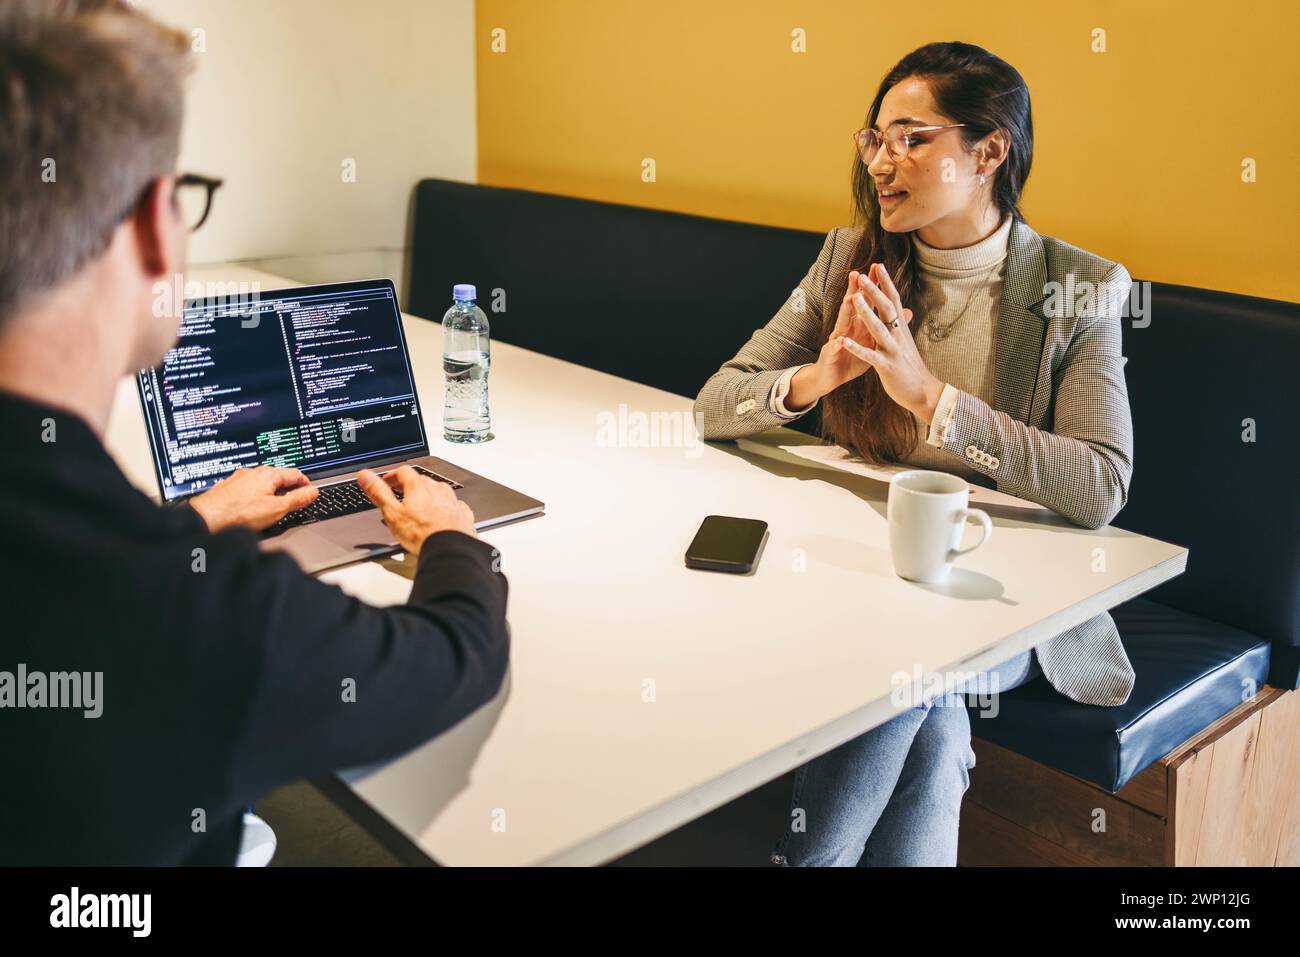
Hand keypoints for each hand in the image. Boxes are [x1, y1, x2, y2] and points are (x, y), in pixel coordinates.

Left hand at [189, 465, 318, 532]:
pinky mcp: (228, 487)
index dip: (306, 484)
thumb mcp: (277, 509)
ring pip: (263, 482)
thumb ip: (298, 499)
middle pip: (279, 477)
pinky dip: (256, 495)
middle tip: (294, 502)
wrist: (206, 518)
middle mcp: (254, 472)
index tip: (310, 493)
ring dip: (271, 492)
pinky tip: (252, 508)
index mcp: (269, 474)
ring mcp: (239, 478)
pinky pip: (248, 488)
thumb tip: (312, 492)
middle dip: (288, 489)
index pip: (296, 474)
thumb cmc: (238, 514)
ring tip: (273, 507)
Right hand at [357, 465, 476, 554]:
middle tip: (400, 494)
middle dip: (409, 485)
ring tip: (418, 506)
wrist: (450, 549)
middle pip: (421, 480)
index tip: (387, 481)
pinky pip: (453, 505)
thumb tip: (365, 476)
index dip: (392, 475)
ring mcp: (452, 501)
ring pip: (438, 491)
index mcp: (419, 486)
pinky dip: (444, 507)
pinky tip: (441, 515)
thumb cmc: (422, 534)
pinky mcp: (462, 514)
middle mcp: (438, 490)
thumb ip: (378, 492)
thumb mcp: (392, 513)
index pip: (403, 471)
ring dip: (427, 495)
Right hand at [787, 269, 892, 409]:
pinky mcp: (831, 354)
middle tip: (859, 273)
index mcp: (858, 323)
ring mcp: (836, 339)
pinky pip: (835, 349)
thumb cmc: (851, 357)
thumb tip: (906, 311)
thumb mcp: (871, 341)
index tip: (879, 268)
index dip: (872, 286)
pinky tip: (841, 340)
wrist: (832, 376)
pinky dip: (838, 344)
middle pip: (851, 306)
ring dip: (846, 311)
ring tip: (851, 299)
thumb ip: (885, 324)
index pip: (866, 300)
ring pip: (842, 323)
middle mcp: (846, 327)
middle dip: (855, 289)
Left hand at [838, 262, 945, 421]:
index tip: (878, 265)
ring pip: (878, 328)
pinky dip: (857, 348)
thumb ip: (902, 326)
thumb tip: (904, 310)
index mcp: (901, 329)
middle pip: (886, 308)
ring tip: (854, 298)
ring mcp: (893, 350)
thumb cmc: (911, 367)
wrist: (924, 392)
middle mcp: (898, 336)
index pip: (893, 300)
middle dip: (874, 291)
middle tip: (863, 274)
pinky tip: (845, 341)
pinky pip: (870, 356)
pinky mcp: (887, 367)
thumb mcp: (907, 343)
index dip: (886, 283)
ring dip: (866, 312)